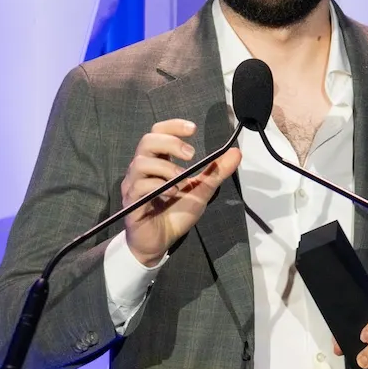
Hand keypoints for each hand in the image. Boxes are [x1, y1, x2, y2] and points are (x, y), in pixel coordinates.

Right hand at [121, 119, 240, 265]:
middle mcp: (142, 168)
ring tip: (182, 182)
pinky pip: (139, 186)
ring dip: (166, 168)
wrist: (160, 242)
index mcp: (158, 160)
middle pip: (148, 141)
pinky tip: (172, 194)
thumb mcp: (202, 190)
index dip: (173, 126)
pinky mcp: (131, 201)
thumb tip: (236, 152)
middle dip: (171, 143)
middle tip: (191, 154)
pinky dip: (158, 187)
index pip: (158, 132)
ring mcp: (134, 184)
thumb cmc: (175, 213)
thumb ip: (216, 171)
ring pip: (141, 162)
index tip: (193, 129)